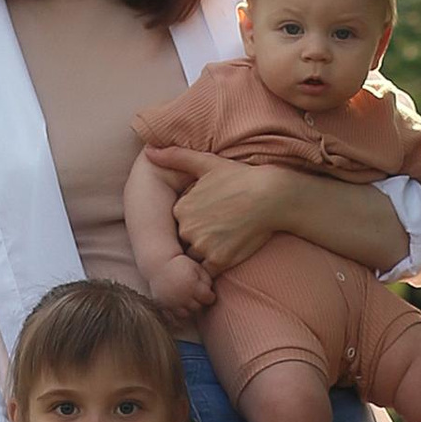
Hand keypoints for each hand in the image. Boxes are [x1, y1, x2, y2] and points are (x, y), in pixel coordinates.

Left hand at [147, 146, 292, 278]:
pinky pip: (209, 271)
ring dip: (207, 253)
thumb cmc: (241, 177)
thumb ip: (175, 157)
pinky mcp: (219, 260)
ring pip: (197, 257)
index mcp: (181, 208)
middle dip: (200, 237)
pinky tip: (229, 253)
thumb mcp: (207, 162)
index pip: (181, 222)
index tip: (213, 213)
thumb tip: (149, 150)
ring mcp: (203, 246)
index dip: (197, 220)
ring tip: (228, 239)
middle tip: (223, 227)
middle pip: (187, 240)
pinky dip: (215, 267)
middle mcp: (187, 228)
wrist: (271, 196)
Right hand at [151, 251, 214, 326]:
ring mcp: (172, 302)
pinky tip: (179, 302)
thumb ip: (207, 280)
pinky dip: (178, 310)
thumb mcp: (197, 267)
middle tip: (195, 294)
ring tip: (187, 299)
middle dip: (199, 302)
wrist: (158, 265)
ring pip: (187, 313)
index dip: (209, 296)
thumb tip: (212, 293)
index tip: (207, 292)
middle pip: (198, 307)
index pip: (209, 298)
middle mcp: (182, 295)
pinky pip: (174, 315)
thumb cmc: (181, 265)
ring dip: (189, 308)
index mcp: (192, 285)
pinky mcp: (163, 305)